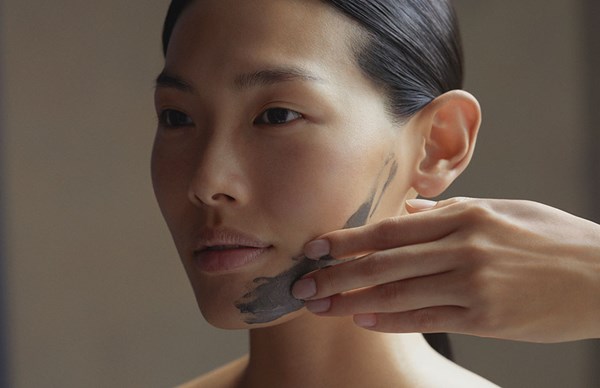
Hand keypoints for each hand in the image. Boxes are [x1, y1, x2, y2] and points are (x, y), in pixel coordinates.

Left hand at [291, 198, 599, 342]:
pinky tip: (363, 319)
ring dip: (354, 298)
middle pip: (386, 260)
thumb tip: (410, 207)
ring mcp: (474, 283)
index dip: (350, 238)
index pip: (393, 227)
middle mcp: (464, 247)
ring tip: (321, 305)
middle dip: (339, 271)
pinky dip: (391, 318)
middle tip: (303, 282)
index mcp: (466, 215)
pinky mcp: (487, 317)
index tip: (316, 245)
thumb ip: (451, 209)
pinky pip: (427, 317)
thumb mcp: (502, 210)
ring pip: (399, 291)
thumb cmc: (551, 239)